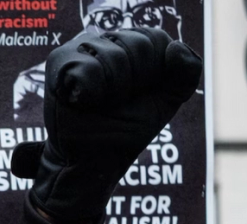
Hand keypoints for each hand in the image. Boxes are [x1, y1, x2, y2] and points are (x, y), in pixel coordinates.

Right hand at [16, 27, 200, 223]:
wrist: (94, 160)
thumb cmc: (126, 130)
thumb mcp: (167, 101)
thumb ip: (187, 72)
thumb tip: (175, 47)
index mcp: (134, 44)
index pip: (157, 39)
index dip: (155, 72)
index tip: (140, 94)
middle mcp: (107, 40)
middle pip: (138, 44)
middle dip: (136, 82)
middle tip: (118, 101)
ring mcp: (81, 48)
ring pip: (112, 55)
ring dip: (112, 90)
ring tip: (99, 103)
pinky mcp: (59, 63)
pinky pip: (85, 68)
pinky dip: (90, 92)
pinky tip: (80, 101)